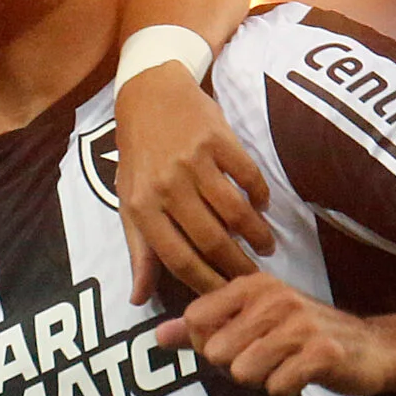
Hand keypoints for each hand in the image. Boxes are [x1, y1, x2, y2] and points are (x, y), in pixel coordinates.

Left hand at [112, 63, 271, 304]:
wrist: (149, 96)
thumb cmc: (138, 156)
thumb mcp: (129, 203)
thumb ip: (139, 252)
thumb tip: (139, 299)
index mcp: (141, 207)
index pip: (178, 259)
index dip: (206, 284)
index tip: (226, 297)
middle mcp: (166, 186)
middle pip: (212, 240)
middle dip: (238, 267)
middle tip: (255, 278)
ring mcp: (193, 161)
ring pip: (236, 213)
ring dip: (257, 235)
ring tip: (266, 246)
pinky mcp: (218, 139)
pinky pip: (249, 177)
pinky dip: (260, 197)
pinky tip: (262, 206)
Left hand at [159, 274, 395, 395]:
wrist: (371, 348)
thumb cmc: (304, 335)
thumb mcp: (253, 321)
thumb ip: (203, 328)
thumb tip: (158, 336)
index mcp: (251, 285)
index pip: (195, 320)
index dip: (207, 345)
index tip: (237, 345)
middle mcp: (273, 297)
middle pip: (215, 352)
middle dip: (236, 367)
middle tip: (268, 359)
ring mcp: (299, 324)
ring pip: (242, 372)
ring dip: (262, 381)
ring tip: (285, 367)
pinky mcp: (321, 353)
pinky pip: (276, 387)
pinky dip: (285, 391)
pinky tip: (303, 378)